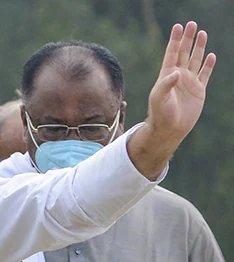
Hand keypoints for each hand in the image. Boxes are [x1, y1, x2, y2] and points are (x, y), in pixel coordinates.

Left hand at [146, 21, 215, 140]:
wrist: (169, 128)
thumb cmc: (160, 113)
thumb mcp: (159, 98)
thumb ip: (166, 84)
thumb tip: (177, 72)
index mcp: (166, 75)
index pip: (171, 52)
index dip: (175, 40)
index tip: (178, 26)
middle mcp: (178, 75)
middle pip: (184, 52)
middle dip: (187, 38)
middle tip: (192, 24)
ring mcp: (189, 82)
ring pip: (195, 60)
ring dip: (199, 47)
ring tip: (202, 33)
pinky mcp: (199, 90)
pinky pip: (205, 74)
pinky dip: (208, 65)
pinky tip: (211, 55)